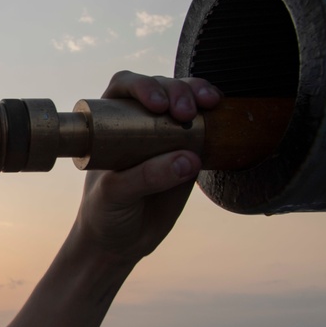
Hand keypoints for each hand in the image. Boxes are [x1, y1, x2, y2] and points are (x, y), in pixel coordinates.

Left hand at [72, 71, 221, 263]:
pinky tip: (221, 109)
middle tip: (185, 112)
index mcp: (108, 124)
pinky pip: (204, 125)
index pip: (124, 87)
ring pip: (184, 99)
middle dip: (176, 90)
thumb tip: (188, 159)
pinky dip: (215, 114)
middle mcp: (137, 122)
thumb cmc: (104, 213)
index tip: (157, 105)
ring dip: (198, 94)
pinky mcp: (188, 151)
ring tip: (208, 106)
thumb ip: (144, 178)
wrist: (120, 241)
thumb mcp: (114, 196)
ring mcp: (164, 135)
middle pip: (160, 87)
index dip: (142, 86)